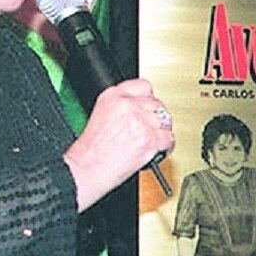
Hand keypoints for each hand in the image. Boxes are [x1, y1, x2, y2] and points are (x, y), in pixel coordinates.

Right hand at [64, 79, 174, 211]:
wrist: (87, 169)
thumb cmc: (91, 150)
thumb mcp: (101, 115)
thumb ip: (121, 108)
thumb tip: (140, 109)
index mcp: (112, 95)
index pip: (143, 86)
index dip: (147, 99)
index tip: (147, 108)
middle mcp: (127, 105)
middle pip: (156, 104)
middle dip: (155, 117)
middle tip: (149, 129)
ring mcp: (140, 121)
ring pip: (165, 121)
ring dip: (161, 132)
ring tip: (151, 141)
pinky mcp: (150, 139)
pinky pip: (169, 138)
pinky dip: (165, 146)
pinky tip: (156, 150)